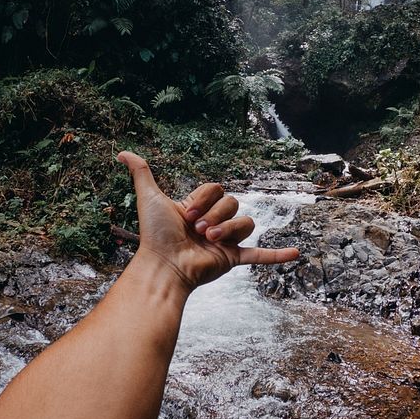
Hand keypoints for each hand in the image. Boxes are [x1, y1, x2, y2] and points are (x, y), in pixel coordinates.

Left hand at [117, 150, 298, 292]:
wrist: (163, 266)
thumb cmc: (154, 235)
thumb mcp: (149, 198)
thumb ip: (141, 174)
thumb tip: (122, 153)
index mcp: (200, 209)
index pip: (217, 189)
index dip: (205, 198)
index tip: (186, 213)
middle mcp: (214, 223)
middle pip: (233, 203)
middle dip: (215, 215)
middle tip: (197, 230)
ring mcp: (226, 242)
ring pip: (246, 223)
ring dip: (229, 230)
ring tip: (210, 241)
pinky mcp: (232, 259)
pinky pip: (259, 255)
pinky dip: (277, 255)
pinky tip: (296, 254)